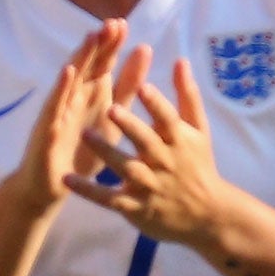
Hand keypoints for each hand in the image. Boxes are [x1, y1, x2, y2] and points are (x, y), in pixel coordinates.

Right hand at [5, 21, 151, 213]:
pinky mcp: (48, 125)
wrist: (54, 184)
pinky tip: (68, 71)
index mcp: (92, 95)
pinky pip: (56, 103)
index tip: (123, 24)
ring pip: (71, 79)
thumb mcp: (113, 116)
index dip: (111, 45)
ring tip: (91, 37)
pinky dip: (62, 86)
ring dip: (81, 57)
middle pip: (88, 66)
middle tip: (112, 24)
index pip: (102, 64)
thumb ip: (128, 87)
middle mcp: (75, 97)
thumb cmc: (85, 150)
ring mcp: (60, 109)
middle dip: (99, 45)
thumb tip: (145, 51)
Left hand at [67, 58, 228, 247]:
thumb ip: (187, 96)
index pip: (167, 119)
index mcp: (178, 141)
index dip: (156, 104)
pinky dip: (88, 190)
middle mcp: (164, 162)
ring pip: (125, 168)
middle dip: (129, 126)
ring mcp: (149, 185)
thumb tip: (179, 60)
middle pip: (146, 142)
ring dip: (105, 152)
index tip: (143, 86)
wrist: (208, 216)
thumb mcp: (198, 131)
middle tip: (110, 108)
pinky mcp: (134, 207)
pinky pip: (109, 198)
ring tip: (84, 133)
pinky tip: (66, 179)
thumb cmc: (198, 164)